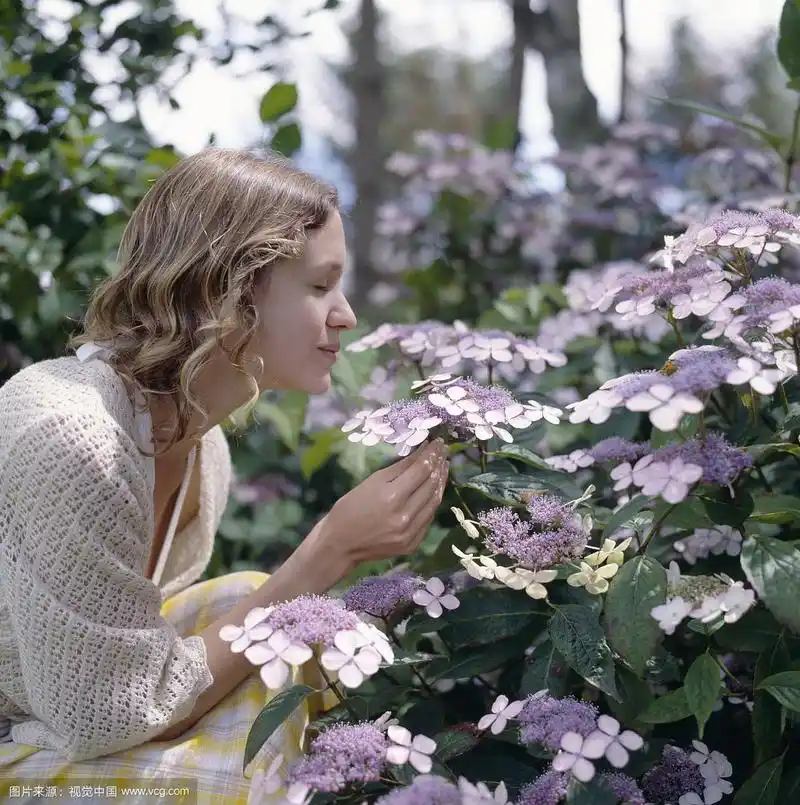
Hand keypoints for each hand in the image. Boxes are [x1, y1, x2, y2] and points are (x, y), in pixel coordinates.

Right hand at [309, 439, 448, 572]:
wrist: (340, 544)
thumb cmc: (350, 508)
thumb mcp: (371, 482)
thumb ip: (399, 468)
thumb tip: (421, 452)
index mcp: (392, 497)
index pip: (421, 470)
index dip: (432, 454)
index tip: (438, 442)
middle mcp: (405, 516)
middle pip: (431, 486)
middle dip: (439, 465)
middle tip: (443, 452)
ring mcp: (410, 533)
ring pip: (434, 503)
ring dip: (440, 483)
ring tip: (442, 468)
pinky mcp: (412, 545)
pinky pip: (428, 519)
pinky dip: (432, 503)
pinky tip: (433, 491)